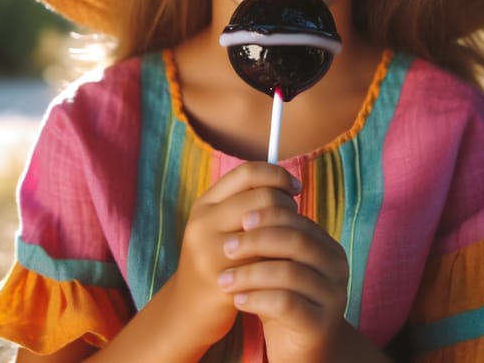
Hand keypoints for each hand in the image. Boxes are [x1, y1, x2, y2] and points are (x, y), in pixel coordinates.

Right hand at [171, 161, 301, 351]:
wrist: (188, 311)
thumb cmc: (217, 260)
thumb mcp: (219, 224)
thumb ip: (245, 200)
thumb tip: (286, 180)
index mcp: (205, 203)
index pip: (248, 172)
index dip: (278, 174)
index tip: (295, 187)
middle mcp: (204, 223)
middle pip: (263, 197)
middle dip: (288, 205)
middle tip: (294, 219)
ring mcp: (211, 251)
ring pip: (268, 227)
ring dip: (288, 231)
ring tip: (288, 240)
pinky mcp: (223, 280)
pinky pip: (267, 258)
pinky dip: (283, 257)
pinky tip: (285, 262)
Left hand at [216, 195, 349, 362]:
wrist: (302, 350)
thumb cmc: (284, 300)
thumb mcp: (280, 267)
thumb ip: (272, 242)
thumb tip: (245, 208)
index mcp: (328, 247)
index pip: (298, 221)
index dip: (268, 216)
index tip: (239, 219)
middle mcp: (337, 268)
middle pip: (296, 241)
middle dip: (258, 240)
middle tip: (228, 246)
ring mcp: (333, 297)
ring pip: (289, 273)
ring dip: (251, 273)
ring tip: (224, 279)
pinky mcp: (321, 325)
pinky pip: (286, 304)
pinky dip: (258, 299)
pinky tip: (238, 301)